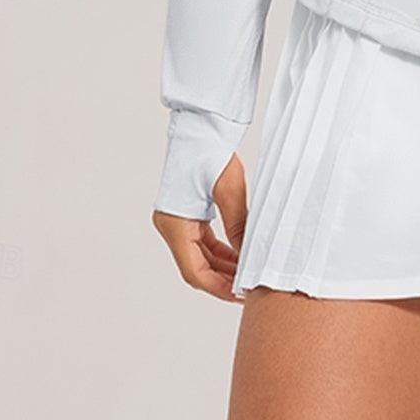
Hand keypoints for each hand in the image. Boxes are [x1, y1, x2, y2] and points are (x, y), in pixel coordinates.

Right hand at [151, 150, 247, 302]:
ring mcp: (178, 220)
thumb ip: (238, 226)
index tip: (240, 294)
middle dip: (222, 280)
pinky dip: (221, 251)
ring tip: (247, 275)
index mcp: (174, 224)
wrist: (202, 125)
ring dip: (222, 267)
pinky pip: (203, 242)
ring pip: (199, 256)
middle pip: (196, 266)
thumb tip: (249, 257)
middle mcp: (171, 226)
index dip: (218, 286)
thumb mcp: (230, 190)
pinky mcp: (188, 213)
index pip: (194, 271)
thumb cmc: (212, 151)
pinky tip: (240, 256)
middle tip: (249, 290)